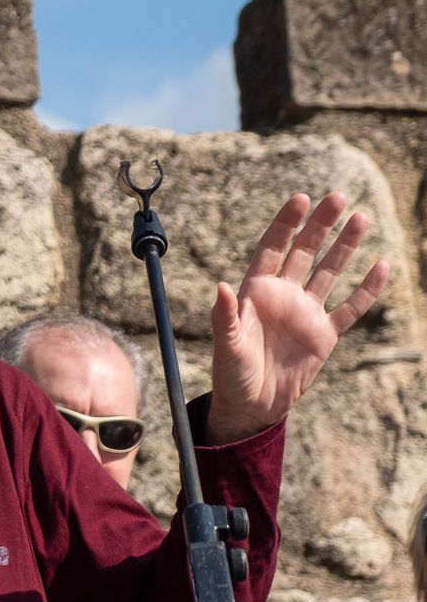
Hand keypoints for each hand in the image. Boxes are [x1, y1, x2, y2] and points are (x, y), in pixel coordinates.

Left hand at [207, 192, 389, 442]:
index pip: (272, 248)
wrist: (252, 405)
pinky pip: (349, 307)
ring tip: (361, 218)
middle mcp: (283, 295)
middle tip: (337, 196)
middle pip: (304, 252)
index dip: (286, 224)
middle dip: (320, 225)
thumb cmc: (231, 372)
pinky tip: (380, 266)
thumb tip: (221, 286)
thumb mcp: (226, 343)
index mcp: (255, 292)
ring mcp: (305, 312)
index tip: (300, 198)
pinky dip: (366, 289)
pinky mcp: (324, 334)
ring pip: (329, 272)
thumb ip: (225, 315)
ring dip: (345, 247)